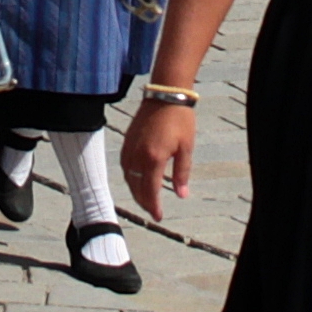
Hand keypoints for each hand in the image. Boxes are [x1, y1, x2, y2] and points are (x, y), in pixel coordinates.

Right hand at [123, 97, 197, 215]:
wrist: (166, 94)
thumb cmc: (180, 120)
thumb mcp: (186, 148)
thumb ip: (182, 173)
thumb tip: (182, 195)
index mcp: (154, 158)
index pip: (150, 191)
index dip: (154, 206)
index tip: (158, 217)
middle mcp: (138, 156)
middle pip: (137, 187)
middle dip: (144, 202)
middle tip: (153, 211)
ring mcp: (130, 148)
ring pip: (129, 178)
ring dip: (136, 191)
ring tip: (146, 199)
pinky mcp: (127, 141)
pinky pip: (125, 166)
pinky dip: (130, 177)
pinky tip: (137, 180)